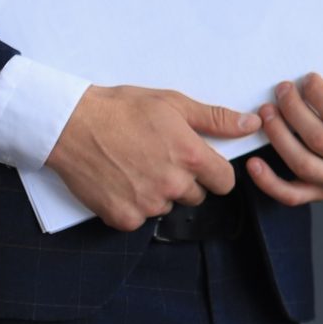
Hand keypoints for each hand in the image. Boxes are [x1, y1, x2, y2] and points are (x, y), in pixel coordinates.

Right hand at [45, 85, 255, 232]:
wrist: (70, 125)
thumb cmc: (121, 110)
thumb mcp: (174, 104)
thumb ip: (216, 119)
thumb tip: (251, 124)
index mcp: (191, 157)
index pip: (225, 182)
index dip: (215, 173)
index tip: (201, 164)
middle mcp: (173, 184)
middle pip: (197, 196)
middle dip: (185, 181)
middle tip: (159, 159)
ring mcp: (147, 203)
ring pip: (167, 206)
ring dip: (158, 193)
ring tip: (136, 166)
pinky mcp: (122, 217)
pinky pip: (140, 219)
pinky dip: (132, 205)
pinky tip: (121, 182)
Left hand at [248, 74, 322, 206]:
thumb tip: (305, 77)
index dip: (319, 96)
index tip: (307, 79)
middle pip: (318, 138)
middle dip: (293, 111)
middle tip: (281, 91)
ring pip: (303, 163)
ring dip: (279, 137)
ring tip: (266, 114)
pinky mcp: (319, 194)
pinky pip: (291, 194)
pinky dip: (269, 182)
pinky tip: (253, 164)